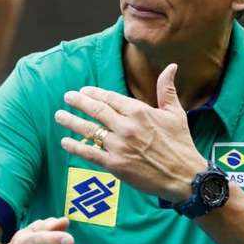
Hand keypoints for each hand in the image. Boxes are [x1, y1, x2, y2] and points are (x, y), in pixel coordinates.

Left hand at [54, 63, 207, 202]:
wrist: (184, 176)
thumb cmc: (181, 143)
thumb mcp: (175, 113)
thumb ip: (167, 89)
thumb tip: (172, 66)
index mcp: (140, 112)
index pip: (111, 98)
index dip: (94, 93)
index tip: (83, 91)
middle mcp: (127, 126)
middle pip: (96, 110)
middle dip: (79, 102)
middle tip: (67, 97)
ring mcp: (119, 146)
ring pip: (89, 130)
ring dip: (72, 122)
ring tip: (59, 115)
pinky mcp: (116, 165)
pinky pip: (90, 153)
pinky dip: (75, 147)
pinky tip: (64, 142)